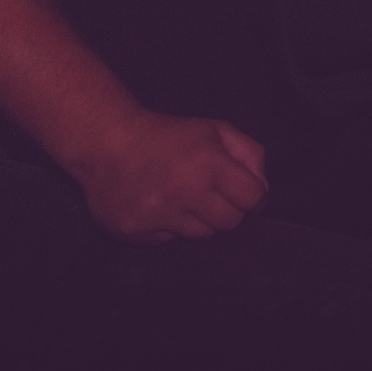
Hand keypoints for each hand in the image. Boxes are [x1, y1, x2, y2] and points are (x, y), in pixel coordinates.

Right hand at [69, 110, 268, 243]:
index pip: (253, 198)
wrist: (107, 142)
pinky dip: (169, 227)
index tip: (244, 193)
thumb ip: (249, 154)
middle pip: (230, 222)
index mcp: (208, 162)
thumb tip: (264, 191)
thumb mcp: (215, 130)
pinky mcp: (136, 231)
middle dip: (227, 209)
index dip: (253, 196)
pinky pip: (170, 241)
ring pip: (202, 235)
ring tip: (180, 196)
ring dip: (198, 219)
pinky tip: (158, 205)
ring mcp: (159, 214)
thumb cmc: (168, 135)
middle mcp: (185, 190)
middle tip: (209, 193)